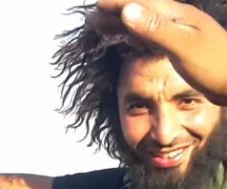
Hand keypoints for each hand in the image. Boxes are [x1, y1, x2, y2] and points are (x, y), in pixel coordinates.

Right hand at [95, 0, 226, 104]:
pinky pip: (152, 37)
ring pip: (145, 24)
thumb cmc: (215, 66)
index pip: (142, 3)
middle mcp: (178, 21)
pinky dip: (136, 37)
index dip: (118, 3)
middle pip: (141, 12)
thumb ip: (155, 28)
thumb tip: (127, 11)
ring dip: (123, 25)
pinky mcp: (182, 48)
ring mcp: (181, 34)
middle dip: (116, 14)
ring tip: (103, 28)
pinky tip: (131, 42)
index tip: (96, 7)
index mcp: (177, 16)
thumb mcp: (182, 46)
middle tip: (91, 20)